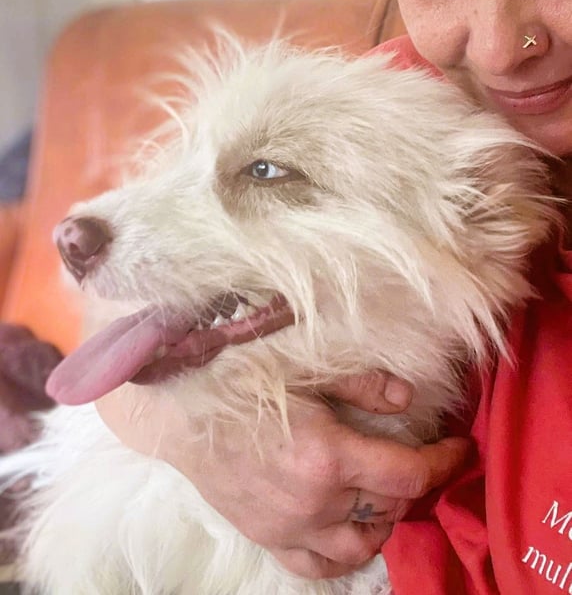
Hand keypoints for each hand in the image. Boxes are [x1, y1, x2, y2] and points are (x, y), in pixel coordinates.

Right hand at [96, 372, 468, 579]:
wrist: (184, 415)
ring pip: (361, 545)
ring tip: (386, 498)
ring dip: (385, 522)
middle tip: (415, 460)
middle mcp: (315, 501)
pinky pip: (317, 566)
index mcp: (328, 455)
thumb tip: (407, 399)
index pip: (408, 473)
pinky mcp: (269, 538)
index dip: (443, 461)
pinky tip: (350, 534)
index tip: (458, 448)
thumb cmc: (243, 384)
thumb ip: (362, 385)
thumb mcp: (306, 372)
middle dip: (414, 484)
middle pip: (389, 507)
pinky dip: (344, 555)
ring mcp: (290, 526)